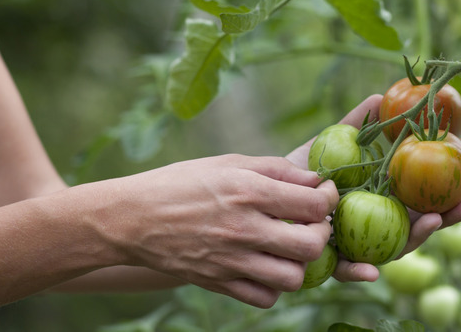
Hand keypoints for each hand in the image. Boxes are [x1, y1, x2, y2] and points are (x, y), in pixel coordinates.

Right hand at [99, 155, 337, 307]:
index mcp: (248, 192)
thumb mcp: (229, 162)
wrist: (131, 218)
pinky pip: (265, 298)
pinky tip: (267, 266)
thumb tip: (316, 180)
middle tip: (314, 225)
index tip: (324, 196)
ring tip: (290, 248)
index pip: (313, 205)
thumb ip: (277, 169)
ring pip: (293, 278)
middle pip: (311, 246)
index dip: (328, 199)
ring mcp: (231, 260)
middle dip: (322, 235)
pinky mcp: (219, 283)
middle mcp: (243, 229)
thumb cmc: (182, 183)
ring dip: (300, 264)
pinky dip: (274, 286)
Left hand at [285, 94, 460, 282]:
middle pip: (420, 221)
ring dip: (417, 239)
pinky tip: (373, 272)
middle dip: (448, 215)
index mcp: (384, 196)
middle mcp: (379, 222)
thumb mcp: (331, 144)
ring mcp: (360, 244)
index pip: (423, 189)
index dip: (447, 176)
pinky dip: (359, 272)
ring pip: (395, 248)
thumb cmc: (304, 171)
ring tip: (433, 222)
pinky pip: (347, 271)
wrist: (265, 195)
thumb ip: (356, 125)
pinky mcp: (331, 264)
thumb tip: (380, 95)